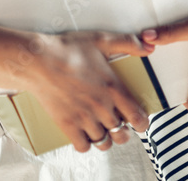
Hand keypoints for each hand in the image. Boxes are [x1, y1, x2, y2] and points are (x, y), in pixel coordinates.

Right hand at [23, 31, 153, 151]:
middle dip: (123, 133)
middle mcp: (102, 107)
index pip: (138, 118)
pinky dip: (85, 144)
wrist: (39, 60)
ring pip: (104, 142)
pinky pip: (83, 146)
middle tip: (118, 126)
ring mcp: (85, 118)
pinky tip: (83, 134)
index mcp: (114, 89)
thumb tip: (149, 47)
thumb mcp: (101, 40)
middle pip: (122, 135)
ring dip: (105, 138)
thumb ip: (127, 43)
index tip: (138, 122)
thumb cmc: (68, 49)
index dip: (141, 124)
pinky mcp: (68, 125)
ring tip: (101, 130)